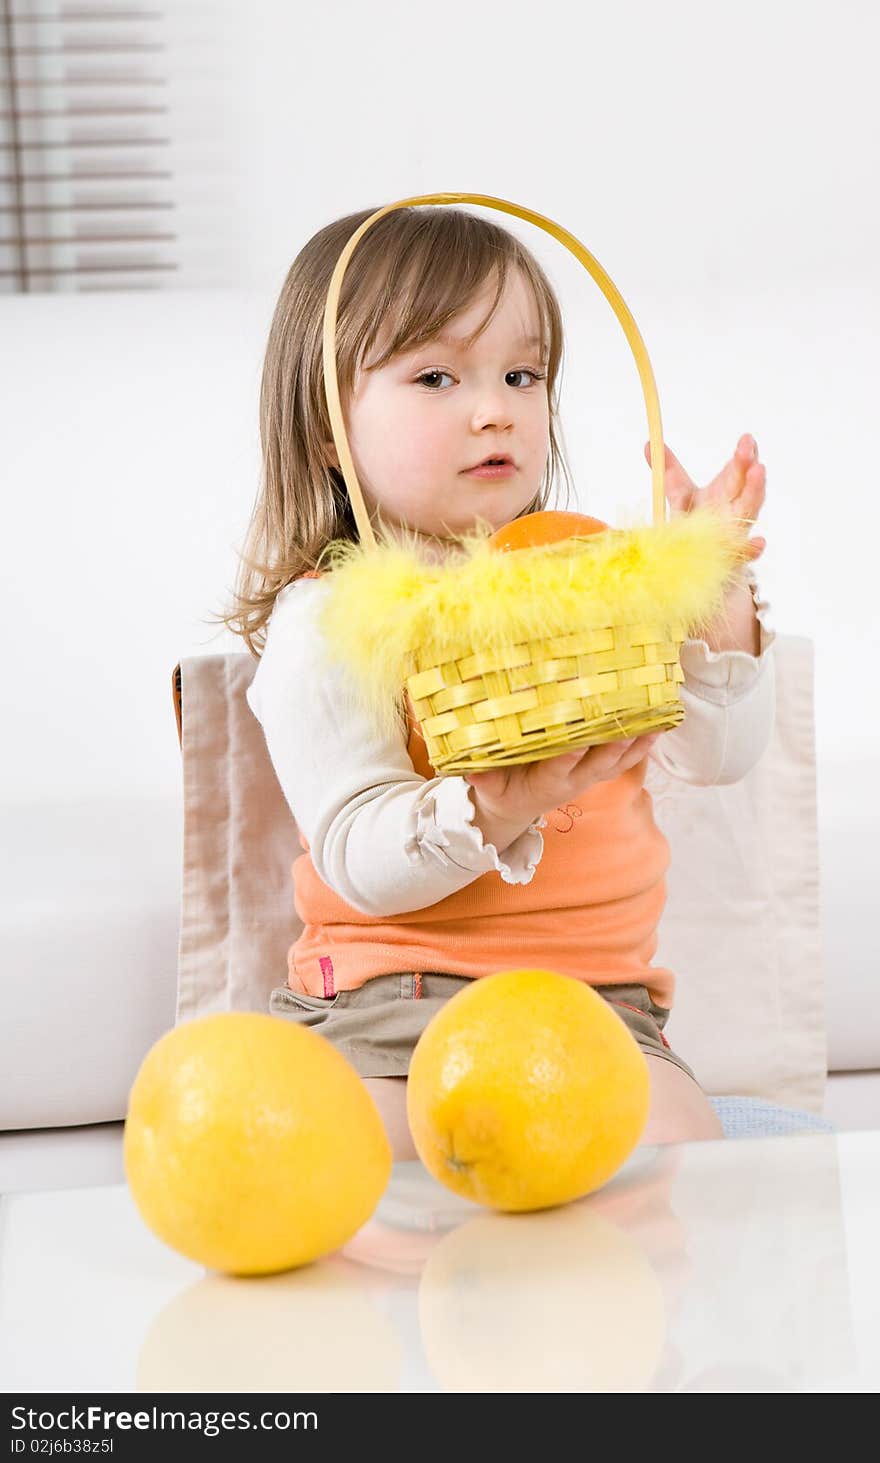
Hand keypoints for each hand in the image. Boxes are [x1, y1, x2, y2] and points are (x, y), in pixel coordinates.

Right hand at [466, 731, 664, 833]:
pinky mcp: (599, 772)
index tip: (578, 740)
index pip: (560, 767)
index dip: (570, 754)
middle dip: (616, 741)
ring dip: (637, 740)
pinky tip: (660, 721)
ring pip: (618, 759)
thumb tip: (472, 773)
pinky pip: (626, 759)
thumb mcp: (488, 790)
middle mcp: (574, 780)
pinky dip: (643, 743)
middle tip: (632, 718)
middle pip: (600, 762)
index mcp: (546, 784)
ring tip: (657, 715)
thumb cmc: (500, 791)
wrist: (516, 808)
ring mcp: (590, 777)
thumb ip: (483, 780)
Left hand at [644, 432, 766, 564]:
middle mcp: (734, 507)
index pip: (739, 468)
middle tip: (745, 447)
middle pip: (742, 483)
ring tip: (759, 471)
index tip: (746, 438)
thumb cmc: (693, 520)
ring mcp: (735, 531)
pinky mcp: (731, 556)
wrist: (696, 557)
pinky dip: (752, 549)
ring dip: (755, 491)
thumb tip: (648, 444)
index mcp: (725, 490)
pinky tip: (759, 543)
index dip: (744, 454)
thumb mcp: (678, 493)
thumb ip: (667, 470)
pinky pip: (744, 554)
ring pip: (749, 510)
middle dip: (745, 464)